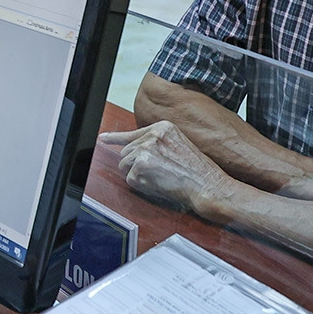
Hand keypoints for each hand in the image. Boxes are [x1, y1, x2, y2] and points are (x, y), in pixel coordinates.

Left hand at [102, 121, 234, 217]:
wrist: (208, 185)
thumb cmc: (198, 171)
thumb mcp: (179, 145)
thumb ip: (156, 143)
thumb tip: (130, 147)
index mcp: (162, 127)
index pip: (132, 133)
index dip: (115, 138)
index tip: (103, 139)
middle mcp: (152, 136)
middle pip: (126, 153)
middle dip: (135, 166)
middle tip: (157, 174)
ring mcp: (145, 150)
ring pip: (125, 166)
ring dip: (138, 175)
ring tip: (160, 178)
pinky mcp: (141, 167)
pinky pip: (130, 180)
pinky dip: (142, 186)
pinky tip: (159, 185)